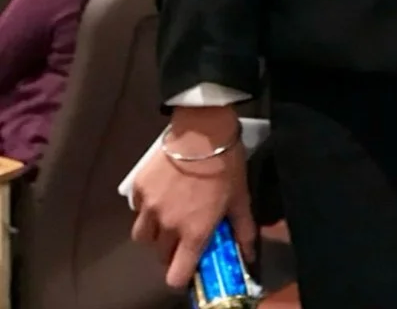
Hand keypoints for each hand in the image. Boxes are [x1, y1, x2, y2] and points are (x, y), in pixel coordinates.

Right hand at [131, 107, 254, 290]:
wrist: (202, 131)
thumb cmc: (227, 165)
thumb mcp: (240, 198)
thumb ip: (243, 230)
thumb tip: (248, 255)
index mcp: (194, 232)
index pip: (176, 275)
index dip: (181, 276)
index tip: (188, 268)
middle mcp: (167, 226)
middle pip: (160, 255)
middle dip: (171, 251)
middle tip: (184, 235)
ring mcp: (149, 208)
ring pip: (143, 236)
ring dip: (155, 233)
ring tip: (169, 218)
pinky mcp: (138, 190)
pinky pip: (137, 211)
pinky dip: (146, 210)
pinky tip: (162, 196)